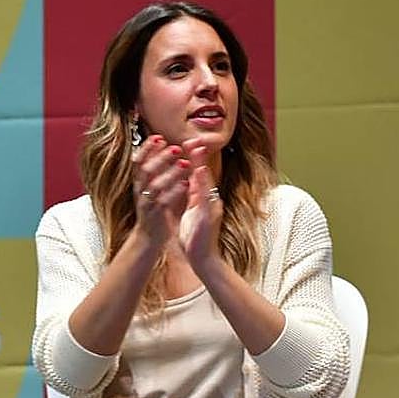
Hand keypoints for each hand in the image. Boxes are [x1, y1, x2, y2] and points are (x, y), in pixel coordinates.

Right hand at [131, 134, 190, 247]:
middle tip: (176, 148)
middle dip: (160, 157)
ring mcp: (147, 204)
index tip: (158, 137)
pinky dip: (175, 191)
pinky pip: (164, 202)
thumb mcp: (154, 188)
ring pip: (155, 185)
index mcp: (139, 183)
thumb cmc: (156, 210)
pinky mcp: (156, 215)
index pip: (138, 161)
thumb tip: (169, 150)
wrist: (150, 238)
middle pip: (145, 170)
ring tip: (184, 163)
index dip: (146, 148)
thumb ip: (160, 171)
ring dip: (170, 172)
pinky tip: (186, 184)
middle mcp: (140, 191)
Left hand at [178, 140, 222, 269]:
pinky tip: (199, 172)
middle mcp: (209, 200)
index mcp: (203, 199)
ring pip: (206, 182)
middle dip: (198, 156)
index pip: (198, 175)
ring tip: (196, 149)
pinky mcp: (209, 216)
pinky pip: (205, 197)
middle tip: (192, 138)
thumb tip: (188, 180)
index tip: (187, 143)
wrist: (202, 259)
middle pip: (203, 175)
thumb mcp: (191, 212)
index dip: (193, 159)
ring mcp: (211, 207)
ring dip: (201, 164)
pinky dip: (202, 184)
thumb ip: (190, 196)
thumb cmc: (195, 238)